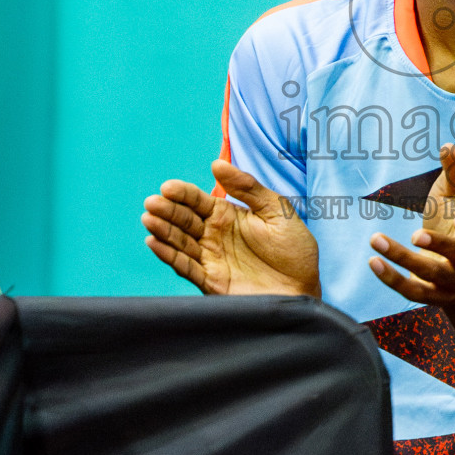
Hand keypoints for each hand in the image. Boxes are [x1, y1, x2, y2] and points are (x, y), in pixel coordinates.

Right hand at [142, 160, 319, 295]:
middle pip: (184, 220)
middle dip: (167, 210)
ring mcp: (211, 258)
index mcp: (228, 216)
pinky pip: (185, 267)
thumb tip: (216, 165)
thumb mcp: (277, 211)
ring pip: (180, 242)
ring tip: (149, 219)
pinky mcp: (211, 281)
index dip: (182, 193)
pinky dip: (169, 256)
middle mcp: (214, 236)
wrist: (304, 289)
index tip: (168, 187)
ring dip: (163, 231)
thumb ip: (249, 188)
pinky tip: (154, 243)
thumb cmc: (295, 250)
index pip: (198, 201)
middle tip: (153, 202)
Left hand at [369, 144, 454, 305]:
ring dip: (403, 258)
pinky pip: (412, 291)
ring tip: (375, 238)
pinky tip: (373, 261)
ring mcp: (451, 281)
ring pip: (430, 273)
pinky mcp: (432, 294)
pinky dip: (391, 278)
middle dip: (438, 245)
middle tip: (415, 234)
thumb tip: (449, 145)